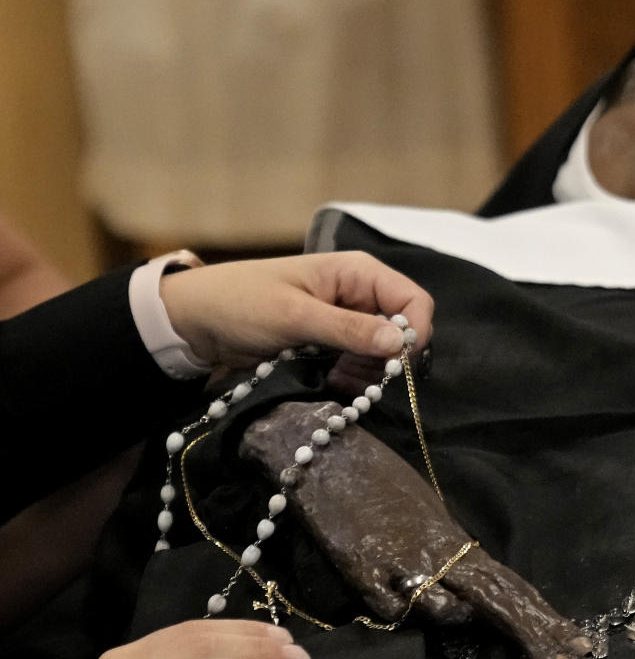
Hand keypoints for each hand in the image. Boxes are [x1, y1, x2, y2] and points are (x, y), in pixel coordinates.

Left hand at [160, 251, 433, 366]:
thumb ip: (349, 329)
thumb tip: (400, 343)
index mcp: (358, 273)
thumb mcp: (295, 316)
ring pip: (385, 354)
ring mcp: (349, 322)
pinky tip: (333, 385)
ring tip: (339, 384)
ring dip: (370, 374)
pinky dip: (354, 379)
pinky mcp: (334, 345)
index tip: (398, 367)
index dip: (415, 334)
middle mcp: (361, 295)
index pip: (414, 301)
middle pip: (404, 331)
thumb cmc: (241, 303)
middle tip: (362, 382)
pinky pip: (362, 366)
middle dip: (390, 360)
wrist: (195, 321)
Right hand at [241, 401, 594, 658]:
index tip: (580, 644)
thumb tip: (471, 585)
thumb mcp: (427, 514)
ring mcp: (399, 560)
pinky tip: (395, 602)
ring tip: (452, 612)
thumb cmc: (377, 478)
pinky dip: (397, 611)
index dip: (544, 616)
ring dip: (452, 619)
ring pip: (442, 609)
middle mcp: (437, 551)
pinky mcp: (360, 566)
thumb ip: (449, 551)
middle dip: (533, 633)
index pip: (510, 583)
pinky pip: (389, 608)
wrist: (324, 446)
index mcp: (455, 537)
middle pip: (494, 599)